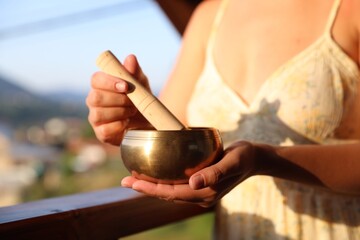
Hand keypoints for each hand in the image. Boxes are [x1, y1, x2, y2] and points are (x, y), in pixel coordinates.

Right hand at [86, 54, 151, 145]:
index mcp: (101, 86)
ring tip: (132, 112)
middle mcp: (94, 101)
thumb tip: (131, 58)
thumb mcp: (141, 84)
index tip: (126, 86)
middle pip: (95, 98)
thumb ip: (134, 71)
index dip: (109, 82)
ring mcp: (96, 118)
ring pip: (98, 114)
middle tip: (133, 102)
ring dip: (119, 112)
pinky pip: (104, 130)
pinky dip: (118, 126)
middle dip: (118, 100)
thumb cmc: (141, 99)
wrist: (149, 122)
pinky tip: (127, 123)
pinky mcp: (101, 133)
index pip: (96, 80)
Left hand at [121, 141, 255, 206]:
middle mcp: (201, 196)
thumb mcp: (232, 161)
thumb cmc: (244, 157)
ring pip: (171, 191)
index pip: (171, 193)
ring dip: (152, 185)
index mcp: (206, 193)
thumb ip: (214, 173)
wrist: (255, 158)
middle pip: (167, 194)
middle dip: (145, 188)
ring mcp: (201, 192)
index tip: (131, 182)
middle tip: (125, 180)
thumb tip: (193, 183)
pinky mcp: (201, 184)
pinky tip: (154, 174)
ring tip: (133, 178)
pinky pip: (177, 185)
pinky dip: (163, 181)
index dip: (150, 188)